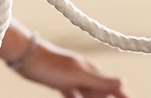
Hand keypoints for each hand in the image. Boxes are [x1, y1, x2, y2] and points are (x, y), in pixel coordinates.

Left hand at [13, 39, 129, 97]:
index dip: (124, 96)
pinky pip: (75, 95)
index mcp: (92, 72)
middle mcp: (86, 74)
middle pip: (103, 92)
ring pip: (90, 94)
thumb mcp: (78, 75)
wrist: (26, 56)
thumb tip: (123, 82)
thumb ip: (100, 81)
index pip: (115, 88)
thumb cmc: (51, 65)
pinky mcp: (61, 82)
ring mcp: (74, 77)